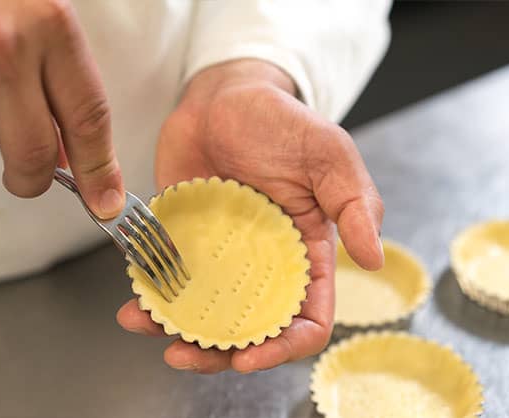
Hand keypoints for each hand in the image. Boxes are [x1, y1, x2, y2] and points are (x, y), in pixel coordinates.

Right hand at [0, 0, 123, 216]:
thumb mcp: (32, 24)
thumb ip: (57, 84)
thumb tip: (70, 158)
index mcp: (50, 25)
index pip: (89, 118)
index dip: (98, 169)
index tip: (104, 201)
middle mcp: (5, 47)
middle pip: (35, 154)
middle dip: (31, 178)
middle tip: (24, 176)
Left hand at [117, 59, 383, 372]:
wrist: (223, 97)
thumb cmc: (280, 121)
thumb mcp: (328, 154)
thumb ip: (356, 203)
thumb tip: (374, 260)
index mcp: (306, 254)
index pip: (305, 318)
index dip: (283, 347)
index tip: (250, 357)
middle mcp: (262, 264)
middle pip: (248, 328)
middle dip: (219, 352)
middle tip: (184, 354)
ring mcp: (220, 255)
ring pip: (204, 312)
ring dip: (177, 330)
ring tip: (147, 326)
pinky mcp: (184, 240)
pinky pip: (168, 279)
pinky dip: (151, 297)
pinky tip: (133, 303)